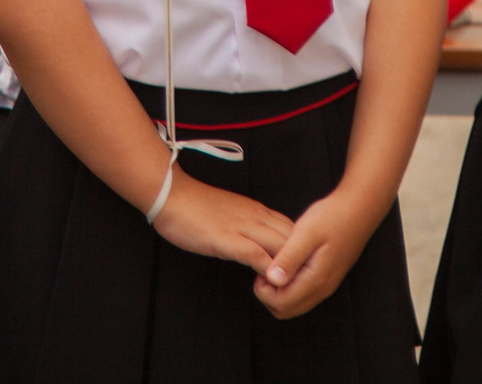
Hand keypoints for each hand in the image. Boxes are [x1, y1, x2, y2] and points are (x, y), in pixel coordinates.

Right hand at [150, 170, 295, 279]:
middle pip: (293, 237)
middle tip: (310, 280)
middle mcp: (255, 217)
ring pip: (278, 244)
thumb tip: (261, 242)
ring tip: (297, 286)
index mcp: (257, 211)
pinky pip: (253, 253)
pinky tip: (271, 281)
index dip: (303, 247)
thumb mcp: (232, 212)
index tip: (308, 265)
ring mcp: (241, 227)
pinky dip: (266, 267)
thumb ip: (249, 225)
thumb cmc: (196, 205)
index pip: (292, 228)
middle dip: (304, 259)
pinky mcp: (225, 238)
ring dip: (290, 266)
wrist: (171, 194)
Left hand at [254, 185, 383, 319]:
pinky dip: (290, 286)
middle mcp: (322, 289)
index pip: (281, 304)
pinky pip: (303, 294)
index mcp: (316, 279)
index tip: (261, 266)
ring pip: (294, 304)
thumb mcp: (307, 232)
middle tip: (265, 268)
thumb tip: (272, 279)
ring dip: (278, 292)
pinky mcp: (327, 278)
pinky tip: (288, 263)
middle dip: (268, 295)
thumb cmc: (333, 216)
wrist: (359, 209)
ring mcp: (326, 285)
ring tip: (275, 264)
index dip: (263, 290)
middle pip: (286, 310)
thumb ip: (289, 257)